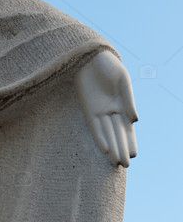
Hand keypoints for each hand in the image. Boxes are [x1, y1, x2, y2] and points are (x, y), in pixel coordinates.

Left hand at [75, 50, 137, 167]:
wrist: (89, 55)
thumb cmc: (109, 65)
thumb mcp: (122, 81)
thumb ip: (129, 100)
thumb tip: (135, 120)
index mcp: (122, 105)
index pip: (127, 128)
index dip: (130, 141)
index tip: (134, 154)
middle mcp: (110, 111)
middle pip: (117, 134)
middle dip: (121, 149)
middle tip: (125, 166)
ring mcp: (98, 111)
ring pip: (106, 133)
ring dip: (111, 148)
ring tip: (116, 162)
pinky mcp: (87, 108)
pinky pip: (94, 126)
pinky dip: (99, 137)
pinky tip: (104, 149)